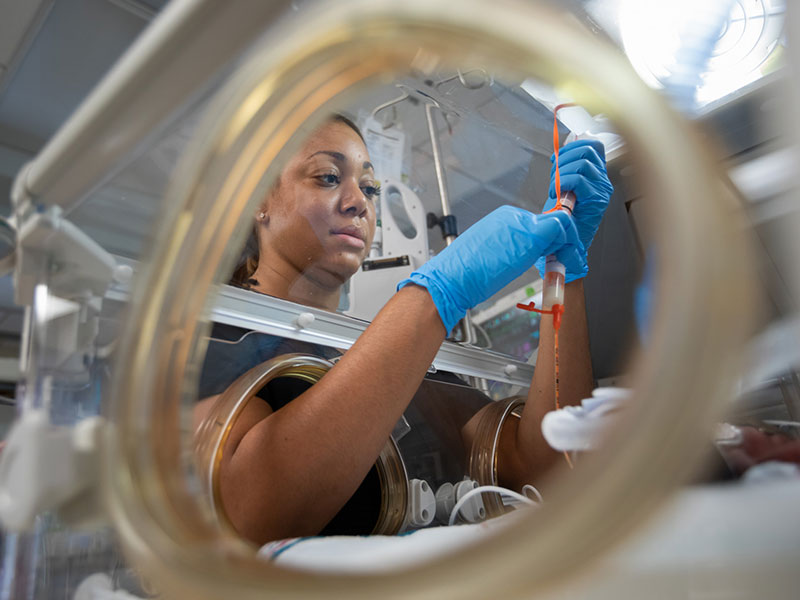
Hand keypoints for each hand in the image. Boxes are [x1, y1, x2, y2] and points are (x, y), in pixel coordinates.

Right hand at [398, 206, 585, 333]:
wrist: (452, 278)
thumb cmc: (464, 273)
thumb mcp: (489, 252)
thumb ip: (509, 247)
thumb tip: (523, 253)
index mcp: (502, 219)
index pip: (537, 223)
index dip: (550, 239)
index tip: (552, 254)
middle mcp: (513, 216)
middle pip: (550, 222)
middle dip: (561, 241)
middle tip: (561, 260)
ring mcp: (522, 223)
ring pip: (558, 224)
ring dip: (565, 244)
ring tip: (561, 264)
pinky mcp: (530, 235)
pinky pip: (559, 231)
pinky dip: (567, 245)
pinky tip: (560, 263)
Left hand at [536, 139, 612, 281]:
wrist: (565, 244)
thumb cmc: (562, 219)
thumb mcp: (562, 188)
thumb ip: (565, 168)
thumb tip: (560, 149)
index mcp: (596, 175)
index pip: (593, 145)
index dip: (572, 146)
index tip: (557, 160)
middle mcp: (602, 181)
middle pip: (588, 148)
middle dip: (564, 158)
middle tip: (554, 176)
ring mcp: (602, 190)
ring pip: (582, 162)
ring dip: (561, 173)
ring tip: (554, 189)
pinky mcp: (597, 200)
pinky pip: (579, 178)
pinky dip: (563, 182)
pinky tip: (557, 194)